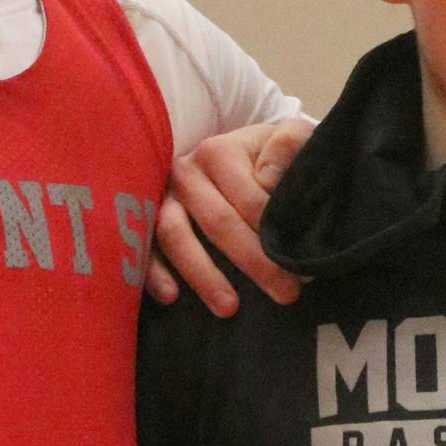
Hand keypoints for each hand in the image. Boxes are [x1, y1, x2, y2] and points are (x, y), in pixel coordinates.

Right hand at [147, 117, 314, 314]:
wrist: (241, 152)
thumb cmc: (268, 153)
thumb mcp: (291, 137)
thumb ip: (290, 144)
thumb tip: (267, 179)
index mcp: (218, 151)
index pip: (247, 200)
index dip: (273, 234)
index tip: (300, 264)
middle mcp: (184, 171)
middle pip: (217, 221)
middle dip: (253, 262)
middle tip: (286, 294)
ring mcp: (162, 197)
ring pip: (174, 236)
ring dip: (201, 274)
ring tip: (230, 308)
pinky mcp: (147, 221)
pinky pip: (145, 248)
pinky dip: (154, 273)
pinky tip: (172, 297)